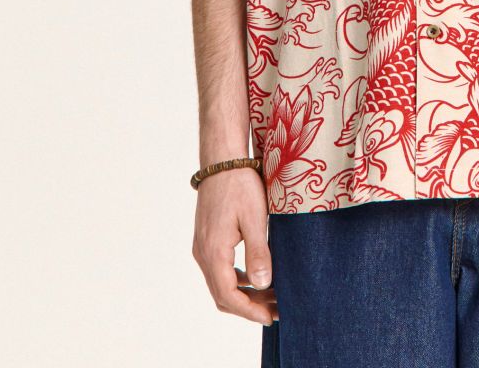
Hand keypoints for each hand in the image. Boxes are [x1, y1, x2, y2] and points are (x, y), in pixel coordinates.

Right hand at [191, 167, 277, 325]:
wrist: (222, 160)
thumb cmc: (240, 184)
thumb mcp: (255, 218)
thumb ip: (258, 253)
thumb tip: (263, 286)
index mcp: (214, 252)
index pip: (228, 296)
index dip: (249, 311)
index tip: (270, 318)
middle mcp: (203, 254)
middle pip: (222, 294)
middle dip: (249, 306)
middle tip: (276, 310)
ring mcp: (203, 247)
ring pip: (220, 283)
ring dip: (244, 294)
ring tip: (272, 296)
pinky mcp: (207, 240)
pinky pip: (220, 270)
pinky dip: (238, 280)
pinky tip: (257, 277)